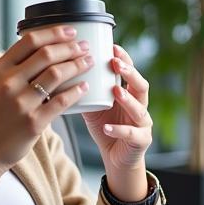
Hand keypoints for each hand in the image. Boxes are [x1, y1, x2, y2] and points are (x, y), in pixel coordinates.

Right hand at [0, 25, 90, 177]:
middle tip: (85, 47)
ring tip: (88, 62)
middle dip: (71, 47)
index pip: (30, 41)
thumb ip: (11, 70)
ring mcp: (20, 102)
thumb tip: (39, 53)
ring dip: (77, 65)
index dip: (54, 33)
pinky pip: (61, 101)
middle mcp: (8, 83)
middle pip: (47, 54)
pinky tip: (84, 87)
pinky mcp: (33, 122)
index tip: (71, 31)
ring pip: (56, 74)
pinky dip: (76, 91)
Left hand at [81, 44, 152, 175]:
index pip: (131, 71)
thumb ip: (84, 90)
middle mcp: (140, 105)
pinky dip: (119, 130)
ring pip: (140, 109)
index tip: (112, 46)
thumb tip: (60, 71)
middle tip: (115, 64)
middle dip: (130, 73)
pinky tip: (108, 127)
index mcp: (130, 93)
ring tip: (116, 90)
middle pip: (141, 85)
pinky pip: (131, 134)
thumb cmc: (106, 126)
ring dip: (128, 99)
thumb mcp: (93, 106)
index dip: (125, 59)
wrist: (116, 158)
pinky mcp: (140, 141)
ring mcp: (143, 123)